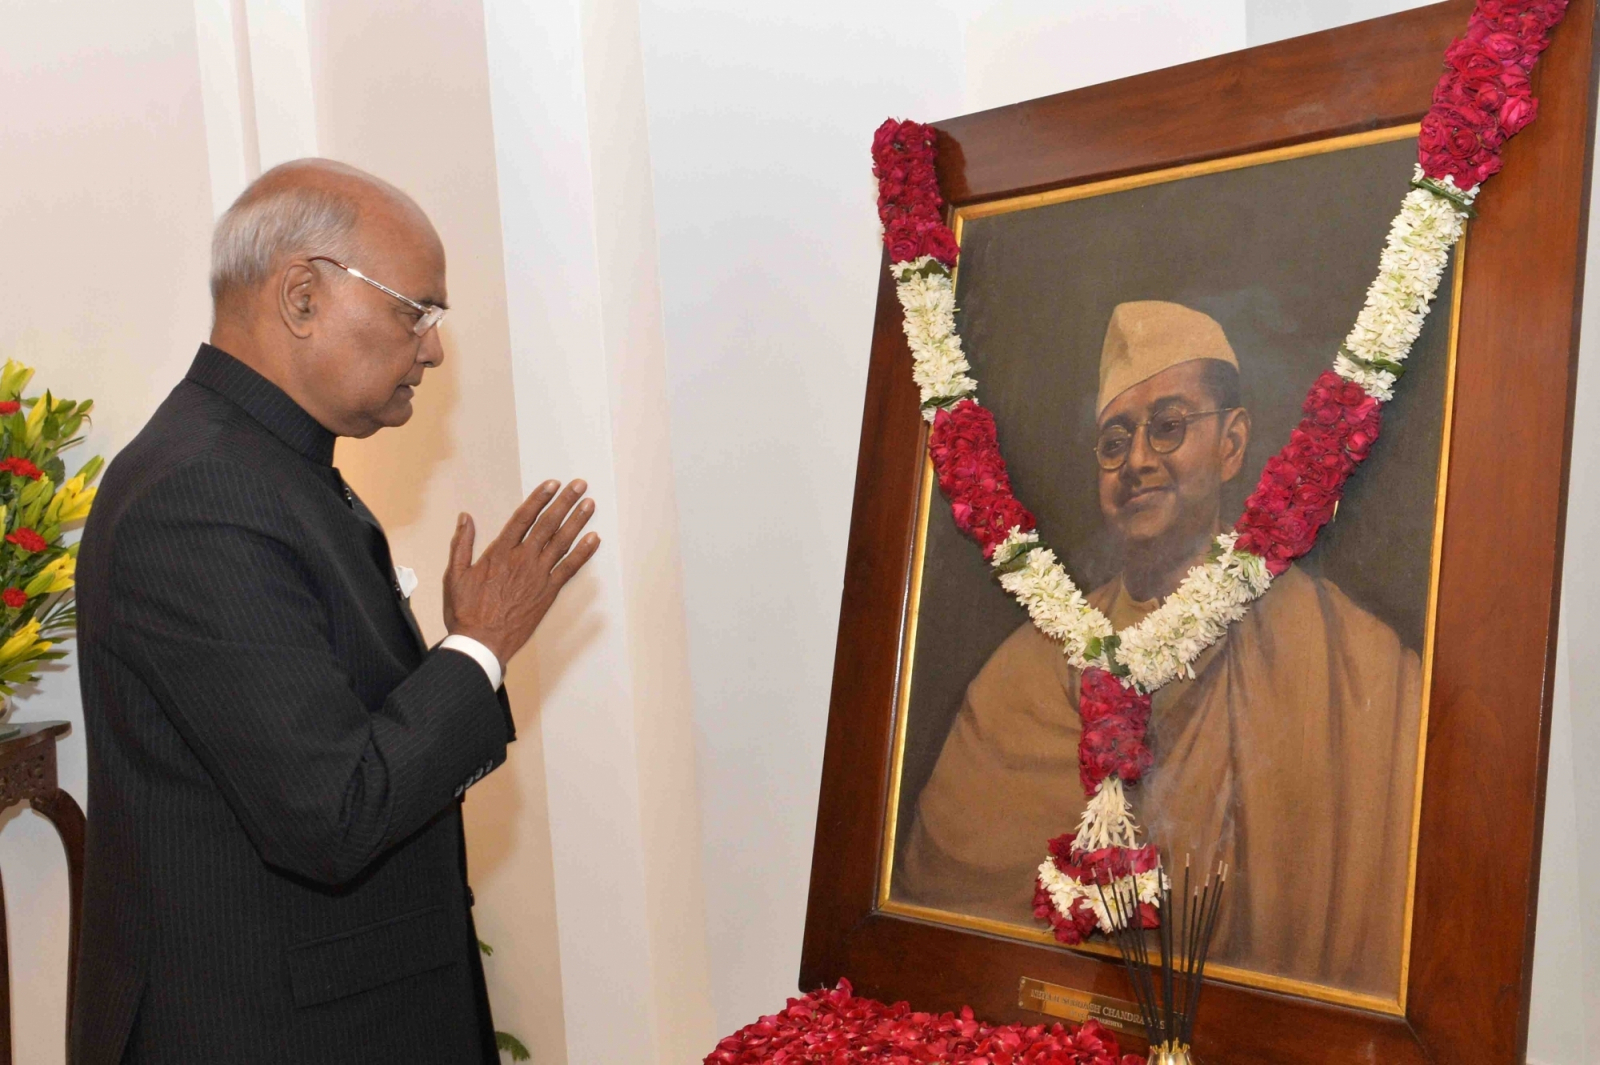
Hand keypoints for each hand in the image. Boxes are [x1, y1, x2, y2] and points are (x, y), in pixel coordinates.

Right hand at [443, 479, 600, 666]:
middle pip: (547, 524)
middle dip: (565, 502)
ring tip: (589, 504)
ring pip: (562, 542)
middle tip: (579, 485)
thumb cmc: (466, 611)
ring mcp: (538, 576)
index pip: (523, 518)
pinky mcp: (548, 592)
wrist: (481, 643)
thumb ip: (461, 544)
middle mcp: (522, 560)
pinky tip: (594, 539)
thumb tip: (465, 518)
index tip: (552, 484)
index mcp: (499, 553)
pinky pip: (570, 569)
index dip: (539, 499)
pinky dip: (583, 553)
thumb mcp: (454, 575)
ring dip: (578, 521)